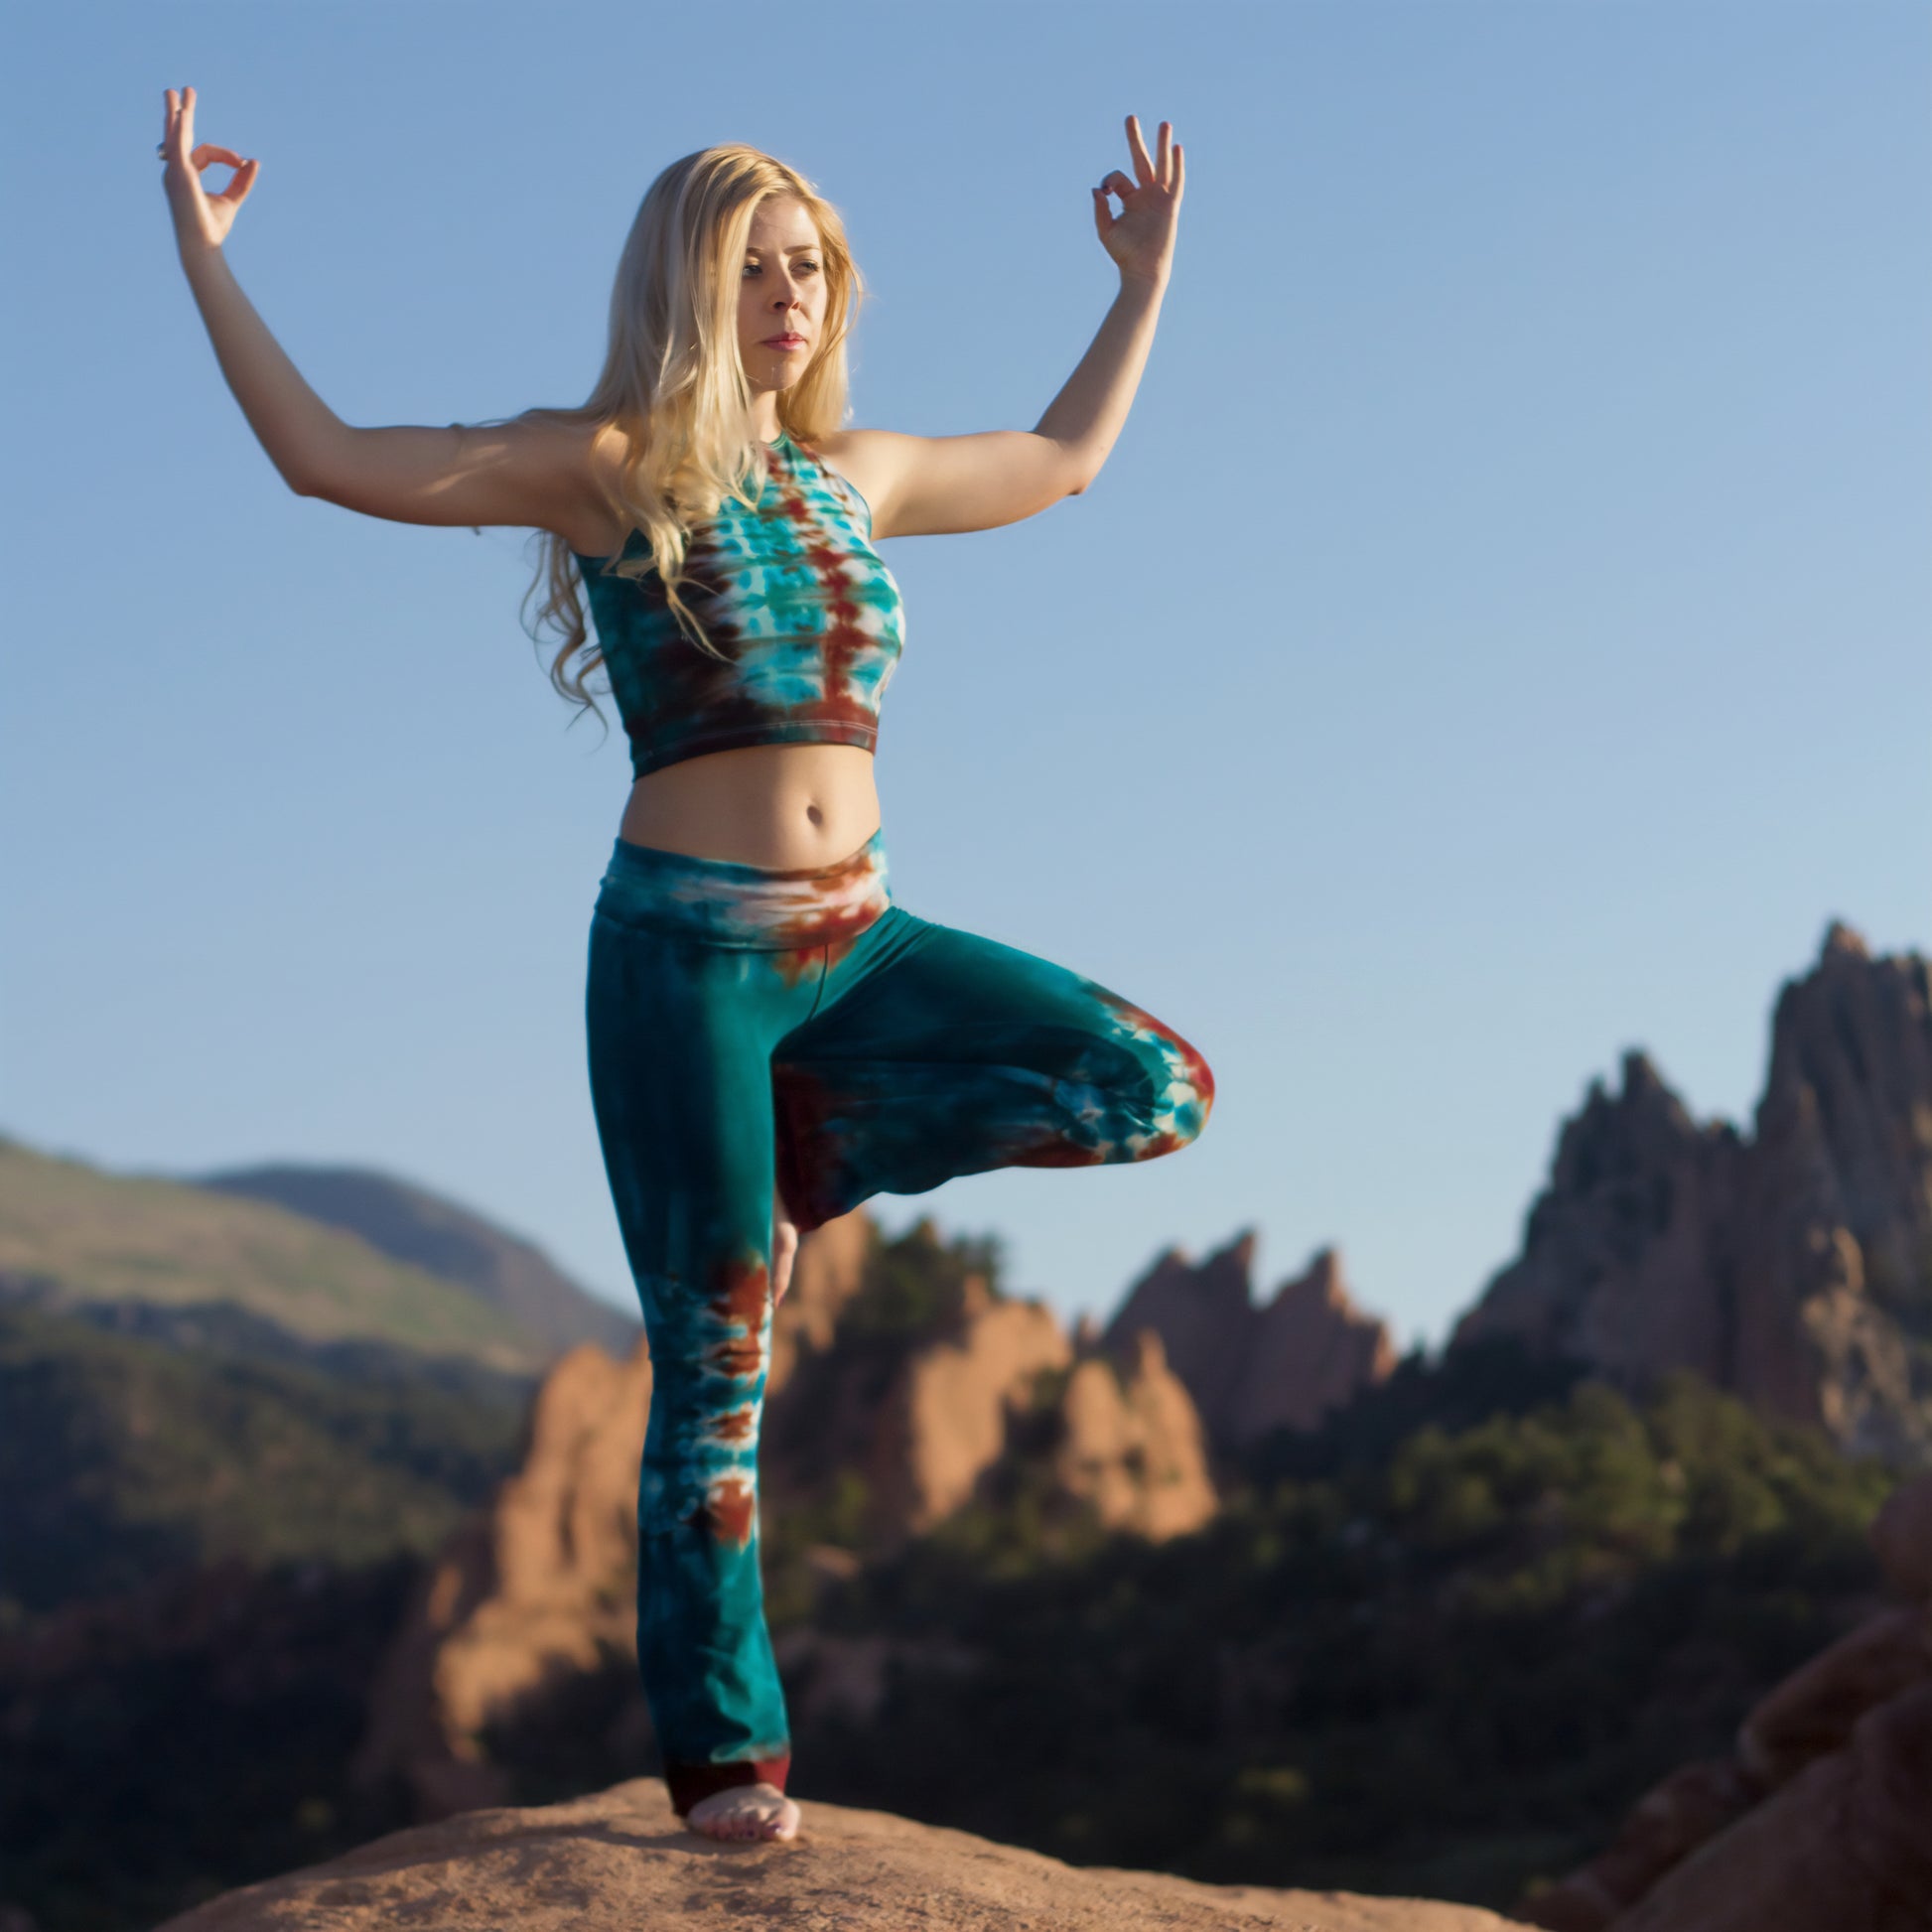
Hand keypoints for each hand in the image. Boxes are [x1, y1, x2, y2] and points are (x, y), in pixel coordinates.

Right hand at [159, 85, 258, 254]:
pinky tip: (179, 114)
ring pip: (175, 135)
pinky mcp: (179, 174)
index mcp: (186, 174)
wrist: (203, 245)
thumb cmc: (212, 228)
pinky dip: (178, 130)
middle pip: (178, 134)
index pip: (205, 152)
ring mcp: (174, 171)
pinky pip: (177, 146)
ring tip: (175, 91)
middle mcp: (176, 170)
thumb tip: (254, 161)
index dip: (226, 155)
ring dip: (176, 113)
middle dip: (181, 112)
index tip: (242, 162)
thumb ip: (241, 181)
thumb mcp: (231, 199)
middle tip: (182, 91)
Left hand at [1092, 114, 1182, 288]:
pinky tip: (1177, 149)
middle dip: (1135, 140)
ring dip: (1162, 145)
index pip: (1118, 178)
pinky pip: (1175, 182)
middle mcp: (1145, 195)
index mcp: (1129, 199)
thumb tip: (1096, 189)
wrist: (1143, 271)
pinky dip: (1176, 166)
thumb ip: (1100, 210)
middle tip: (1129, 117)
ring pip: (1161, 166)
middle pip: (1140, 160)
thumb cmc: (1124, 254)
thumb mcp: (1106, 231)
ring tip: (1164, 124)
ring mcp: (1159, 198)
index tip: (1104, 191)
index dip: (1109, 180)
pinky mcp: (1170, 205)